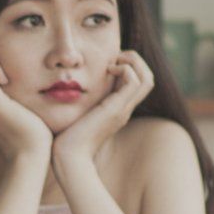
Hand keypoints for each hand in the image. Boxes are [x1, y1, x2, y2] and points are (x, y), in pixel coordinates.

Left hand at [52, 51, 153, 168]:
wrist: (68, 157)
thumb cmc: (65, 138)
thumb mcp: (75, 114)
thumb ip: (80, 101)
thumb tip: (68, 87)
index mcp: (117, 109)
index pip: (137, 83)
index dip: (129, 66)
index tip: (108, 61)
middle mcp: (124, 109)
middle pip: (148, 78)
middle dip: (135, 60)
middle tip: (115, 56)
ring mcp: (123, 110)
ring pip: (147, 78)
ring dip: (132, 61)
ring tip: (113, 62)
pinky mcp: (116, 110)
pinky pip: (134, 81)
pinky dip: (124, 69)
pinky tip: (107, 70)